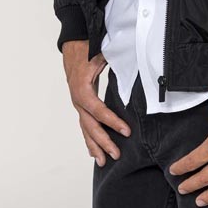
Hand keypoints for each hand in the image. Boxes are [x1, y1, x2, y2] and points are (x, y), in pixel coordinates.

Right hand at [62, 40, 130, 165]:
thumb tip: (133, 61)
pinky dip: (89, 139)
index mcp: (83, 89)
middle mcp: (78, 100)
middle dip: (103, 142)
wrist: (74, 46)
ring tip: (103, 162)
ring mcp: (78, 103)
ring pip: (85, 129)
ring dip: (94, 146)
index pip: (98, 110)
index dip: (112, 122)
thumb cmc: (89, 49)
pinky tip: (93, 152)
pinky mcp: (81, 104)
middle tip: (117, 154)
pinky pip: (84, 124)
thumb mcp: (102, 53)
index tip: (126, 131)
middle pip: (90, 126)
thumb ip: (117, 59)